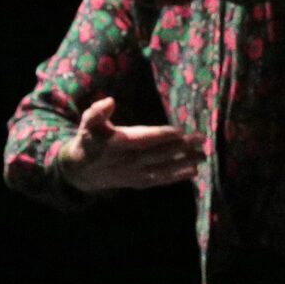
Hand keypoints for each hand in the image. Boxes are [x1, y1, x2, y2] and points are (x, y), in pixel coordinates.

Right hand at [52, 97, 205, 191]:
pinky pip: (160, 180)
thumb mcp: (88, 123)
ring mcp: (135, 173)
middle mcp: (129, 161)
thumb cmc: (88, 140)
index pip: (143, 139)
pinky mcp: (139, 182)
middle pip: (159, 153)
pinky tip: (193, 172)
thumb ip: (97, 112)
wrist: (81, 171)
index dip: (160, 135)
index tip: (179, 130)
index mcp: (118, 144)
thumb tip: (109, 101)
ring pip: (163, 168)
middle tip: (200, 138)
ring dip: (184, 162)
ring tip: (203, 156)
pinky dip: (176, 177)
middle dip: (181, 147)